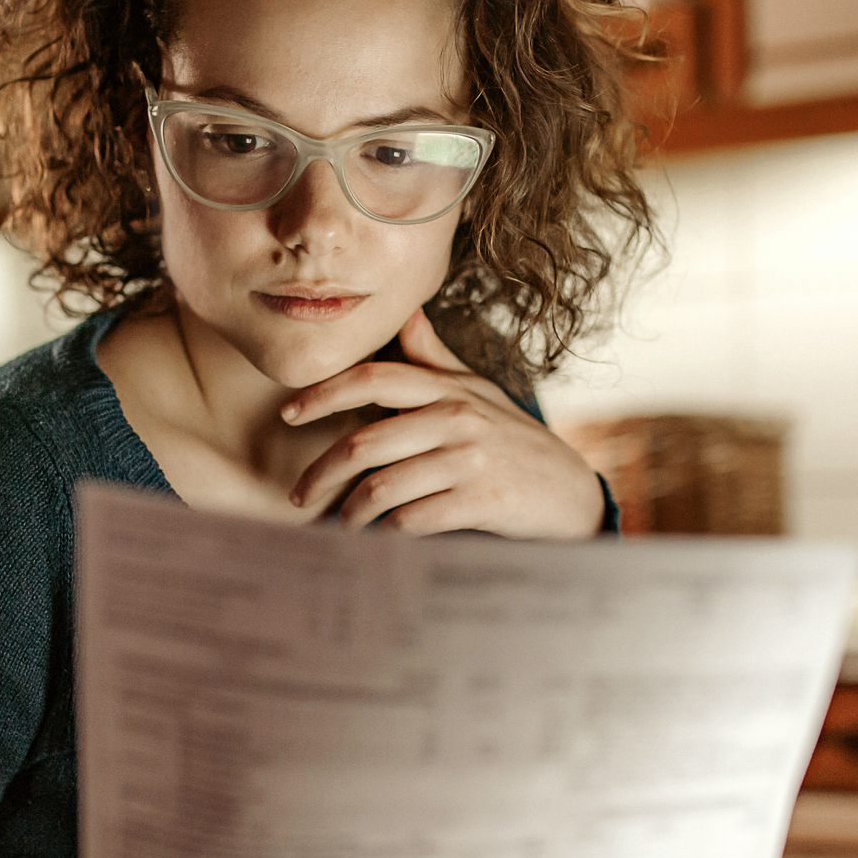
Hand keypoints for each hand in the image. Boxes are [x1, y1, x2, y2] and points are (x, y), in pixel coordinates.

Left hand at [284, 309, 604, 538]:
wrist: (569, 492)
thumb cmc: (514, 441)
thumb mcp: (479, 393)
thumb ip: (435, 360)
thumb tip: (406, 314)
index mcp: (449, 390)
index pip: (373, 380)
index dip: (324, 393)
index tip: (288, 412)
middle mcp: (456, 419)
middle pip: (365, 441)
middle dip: (322, 472)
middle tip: (301, 495)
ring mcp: (469, 461)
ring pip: (383, 487)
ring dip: (350, 514)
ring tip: (339, 527)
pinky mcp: (479, 502)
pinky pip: (412, 520)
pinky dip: (384, 535)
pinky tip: (375, 542)